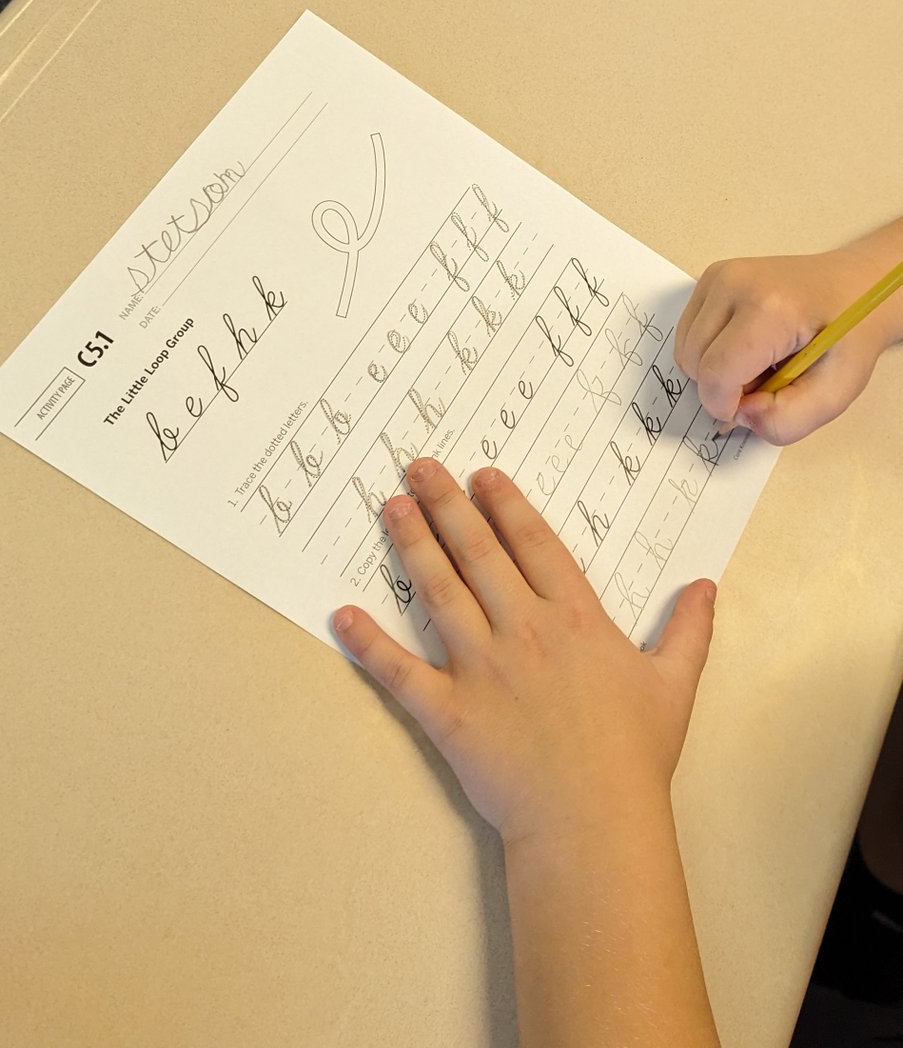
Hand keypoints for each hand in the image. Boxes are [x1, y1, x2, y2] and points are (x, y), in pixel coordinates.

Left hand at [333, 460, 715, 846]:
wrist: (593, 819)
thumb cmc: (634, 753)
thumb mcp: (674, 683)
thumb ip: (687, 629)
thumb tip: (705, 584)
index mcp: (574, 618)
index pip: (533, 544)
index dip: (506, 505)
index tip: (482, 476)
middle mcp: (522, 629)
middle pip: (478, 553)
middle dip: (447, 505)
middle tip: (419, 467)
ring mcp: (480, 667)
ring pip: (439, 592)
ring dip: (412, 546)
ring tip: (391, 507)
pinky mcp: (447, 710)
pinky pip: (400, 671)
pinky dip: (369, 644)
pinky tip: (342, 615)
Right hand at [675, 244, 894, 444]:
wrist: (855, 288)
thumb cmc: (848, 337)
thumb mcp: (834, 393)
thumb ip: (787, 421)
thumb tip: (739, 415)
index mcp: (771, 309)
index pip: (716, 374)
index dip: (728, 406)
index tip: (758, 403)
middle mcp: (735, 283)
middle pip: (694, 364)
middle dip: (723, 387)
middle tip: (767, 378)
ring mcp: (719, 276)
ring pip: (685, 351)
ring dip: (714, 370)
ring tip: (757, 361)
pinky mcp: (711, 277)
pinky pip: (688, 334)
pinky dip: (709, 351)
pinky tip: (744, 344)